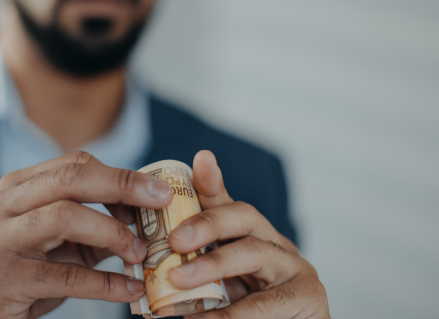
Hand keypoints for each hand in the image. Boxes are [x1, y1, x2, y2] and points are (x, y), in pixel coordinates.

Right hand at [0, 151, 172, 318]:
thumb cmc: (23, 271)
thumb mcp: (57, 242)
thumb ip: (94, 225)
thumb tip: (147, 216)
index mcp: (18, 186)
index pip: (75, 164)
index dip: (120, 175)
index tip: (155, 192)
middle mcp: (4, 205)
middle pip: (70, 178)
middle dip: (122, 186)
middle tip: (162, 201)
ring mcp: (0, 239)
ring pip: (64, 216)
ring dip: (112, 232)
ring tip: (140, 253)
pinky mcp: (5, 279)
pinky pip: (64, 276)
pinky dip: (104, 283)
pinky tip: (130, 290)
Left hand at [168, 151, 329, 318]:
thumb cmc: (244, 317)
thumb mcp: (216, 289)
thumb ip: (195, 274)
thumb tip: (153, 271)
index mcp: (248, 238)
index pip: (227, 204)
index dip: (212, 183)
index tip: (201, 159)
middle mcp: (274, 244)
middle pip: (244, 216)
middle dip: (207, 222)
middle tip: (175, 240)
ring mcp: (295, 267)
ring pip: (254, 252)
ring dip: (213, 264)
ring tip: (177, 279)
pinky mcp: (310, 296)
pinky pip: (265, 302)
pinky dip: (231, 314)